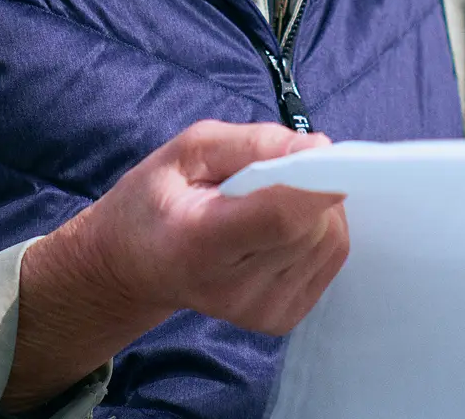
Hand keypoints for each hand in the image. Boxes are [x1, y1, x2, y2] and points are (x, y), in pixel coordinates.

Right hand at [2, 121, 346, 411]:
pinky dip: (317, 232)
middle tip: (271, 175)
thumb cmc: (158, 199)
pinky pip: (330, 260)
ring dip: (316, 208)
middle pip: (310, 227)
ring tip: (271, 201)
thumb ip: (254, 144)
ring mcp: (258, 312)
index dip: (313, 182)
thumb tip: (320, 148)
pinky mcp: (280, 320)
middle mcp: (231, 289)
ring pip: (330, 242)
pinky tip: (280, 227)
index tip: (318, 153)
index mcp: (199, 242)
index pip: (280, 218)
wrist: (135, 265)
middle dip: (308, 187)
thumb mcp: (191, 149)